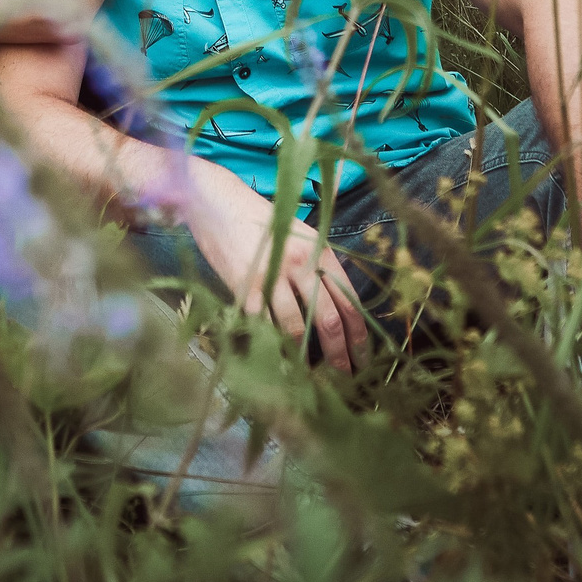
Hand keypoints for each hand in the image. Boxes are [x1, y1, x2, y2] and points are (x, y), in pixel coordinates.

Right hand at [178, 158, 369, 373]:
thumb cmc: (261, 220)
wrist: (217, 203)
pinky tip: (277, 363)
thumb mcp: (300, 235)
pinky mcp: (244, 288)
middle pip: (328, 319)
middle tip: (345, 378)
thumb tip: (339, 307)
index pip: (349, 299)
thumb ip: (319, 267)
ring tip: (310, 378)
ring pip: (296, 328)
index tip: (363, 357)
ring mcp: (272, 276)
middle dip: (339, 354)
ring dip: (304, 358)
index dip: (359, 334)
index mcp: (320, 251)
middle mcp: (301, 263)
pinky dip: (271, 346)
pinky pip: (263, 326)